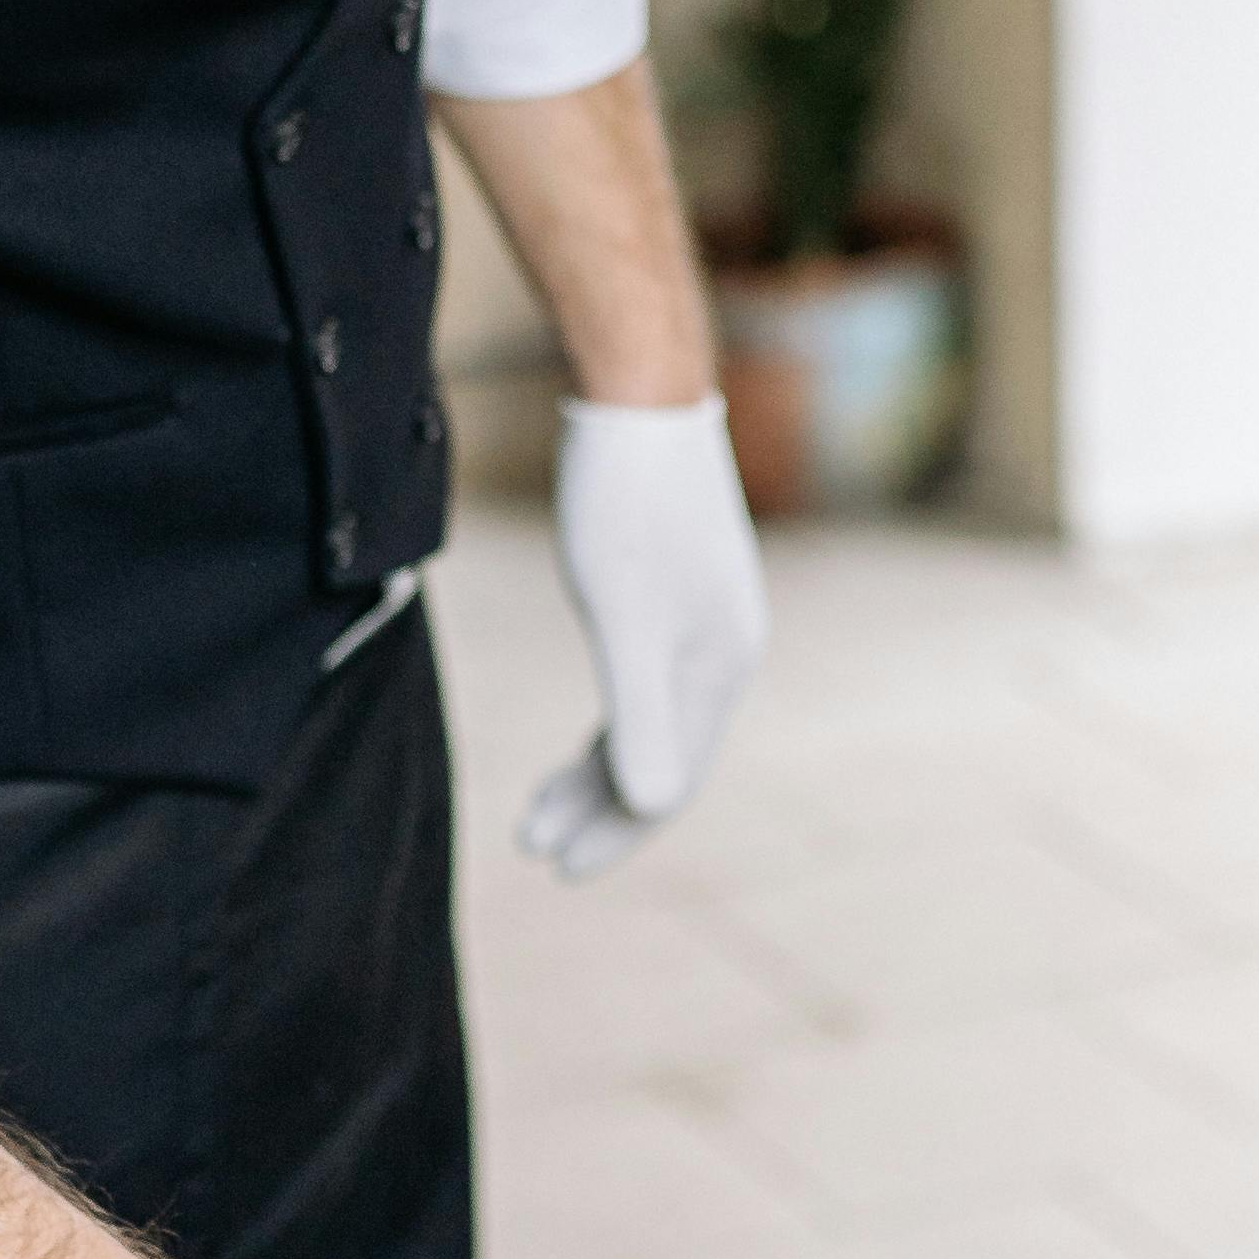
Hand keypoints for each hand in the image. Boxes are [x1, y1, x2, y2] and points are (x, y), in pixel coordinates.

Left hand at [519, 395, 765, 882]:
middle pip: (662, 757)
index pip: (669, 776)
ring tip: (541, 805)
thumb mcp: (624, 614)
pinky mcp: (677, 590)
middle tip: (535, 844)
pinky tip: (583, 732)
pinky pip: (646, 683)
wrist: (639, 393)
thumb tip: (651, 805)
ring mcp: (704, 620)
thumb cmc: (625, 501)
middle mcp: (723, 651)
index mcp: (717, 667)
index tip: (557, 865)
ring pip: (650, 722)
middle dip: (600, 808)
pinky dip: (610, 722)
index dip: (616, 829)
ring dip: (598, 770)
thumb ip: (639, 714)